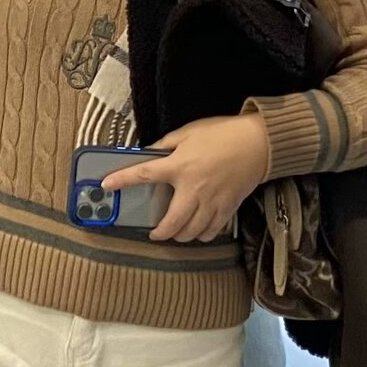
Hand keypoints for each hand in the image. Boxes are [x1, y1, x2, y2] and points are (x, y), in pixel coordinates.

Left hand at [102, 114, 270, 242]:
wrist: (259, 143)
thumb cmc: (224, 134)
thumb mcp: (190, 131)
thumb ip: (167, 143)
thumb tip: (151, 152)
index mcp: (180, 166)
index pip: (144, 175)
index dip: (122, 180)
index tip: (107, 185)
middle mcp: (193, 188)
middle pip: (171, 222)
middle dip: (159, 232)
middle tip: (154, 232)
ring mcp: (212, 201)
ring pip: (191, 231)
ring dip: (180, 235)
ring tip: (174, 232)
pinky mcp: (227, 207)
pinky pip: (211, 230)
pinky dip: (202, 234)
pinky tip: (198, 230)